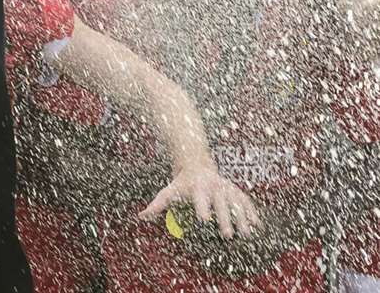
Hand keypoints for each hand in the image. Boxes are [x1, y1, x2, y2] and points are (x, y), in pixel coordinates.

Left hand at [139, 160, 260, 239]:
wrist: (197, 164)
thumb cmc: (181, 183)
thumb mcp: (169, 191)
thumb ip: (158, 205)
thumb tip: (141, 216)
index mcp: (198, 187)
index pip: (200, 199)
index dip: (202, 208)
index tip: (204, 220)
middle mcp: (214, 187)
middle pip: (221, 203)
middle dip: (225, 219)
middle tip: (227, 235)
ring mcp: (227, 188)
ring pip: (237, 203)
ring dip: (242, 218)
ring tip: (247, 234)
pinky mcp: (236, 191)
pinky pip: (246, 202)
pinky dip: (252, 213)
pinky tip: (258, 226)